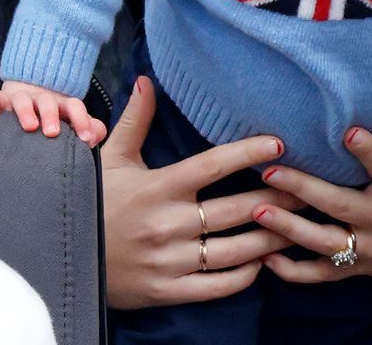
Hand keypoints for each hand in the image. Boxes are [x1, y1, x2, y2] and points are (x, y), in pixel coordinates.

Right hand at [0, 79, 106, 145]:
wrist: (28, 92)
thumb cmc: (52, 117)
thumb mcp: (71, 121)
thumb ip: (88, 128)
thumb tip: (96, 136)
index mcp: (61, 105)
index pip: (74, 107)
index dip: (82, 120)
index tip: (86, 138)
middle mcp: (41, 100)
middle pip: (48, 102)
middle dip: (51, 115)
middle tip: (53, 133)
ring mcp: (20, 98)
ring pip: (22, 99)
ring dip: (26, 110)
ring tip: (29, 126)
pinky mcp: (1, 99)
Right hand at [102, 76, 300, 308]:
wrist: (62, 256)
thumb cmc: (93, 201)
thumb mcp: (111, 158)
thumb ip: (135, 120)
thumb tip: (146, 80)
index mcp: (159, 187)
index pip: (213, 165)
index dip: (248, 152)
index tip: (280, 143)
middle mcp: (169, 224)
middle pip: (236, 210)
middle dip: (276, 198)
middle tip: (308, 186)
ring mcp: (170, 261)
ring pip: (235, 251)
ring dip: (270, 237)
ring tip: (299, 224)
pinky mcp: (168, 291)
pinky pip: (217, 286)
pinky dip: (245, 275)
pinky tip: (264, 262)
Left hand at [250, 73, 371, 283]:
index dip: (368, 151)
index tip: (347, 132)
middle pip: (340, 205)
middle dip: (304, 189)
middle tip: (271, 170)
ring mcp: (369, 248)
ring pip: (325, 243)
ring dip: (290, 228)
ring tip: (258, 210)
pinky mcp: (359, 267)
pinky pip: (323, 274)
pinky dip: (294, 271)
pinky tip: (265, 257)